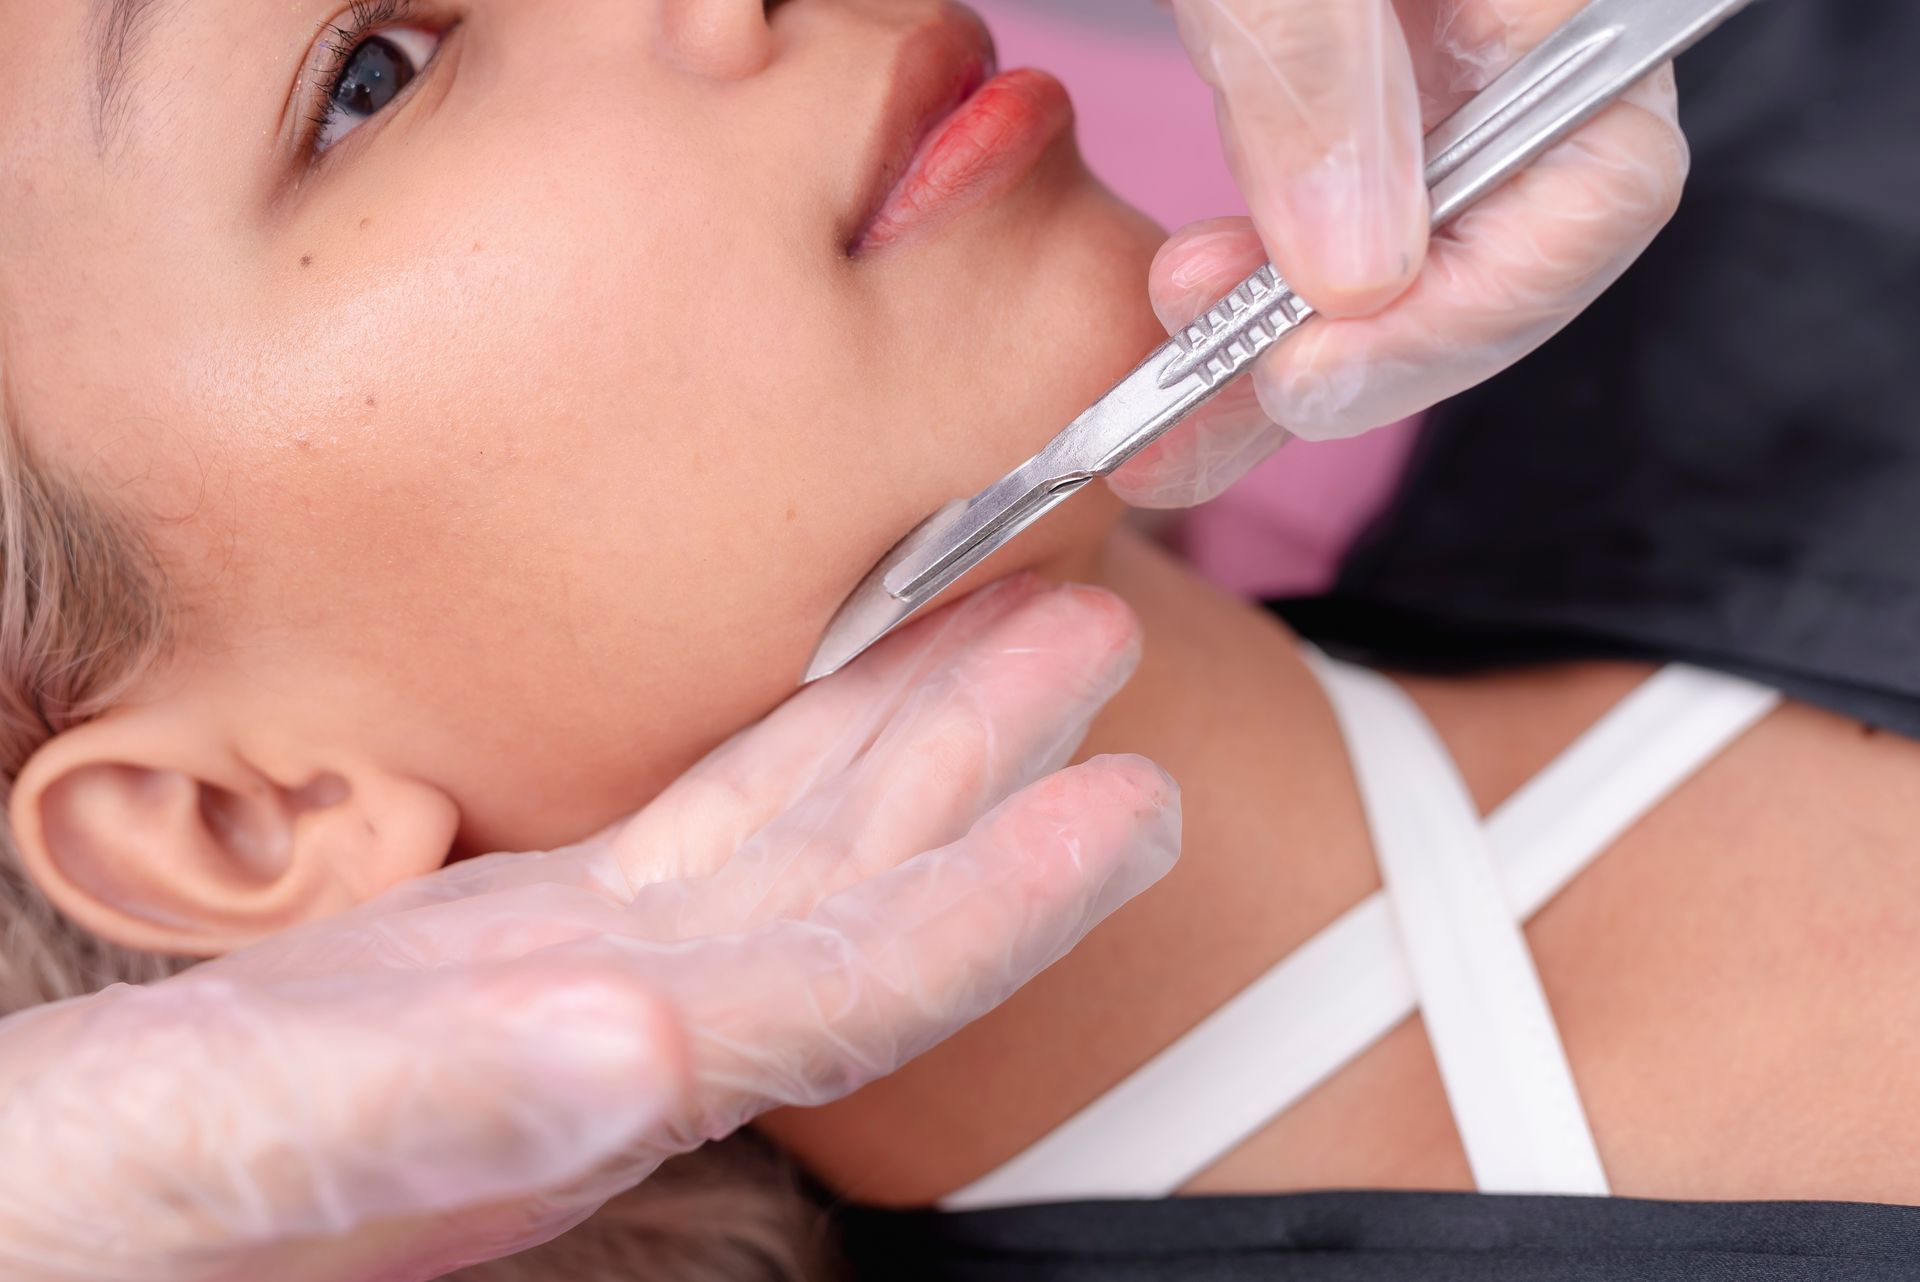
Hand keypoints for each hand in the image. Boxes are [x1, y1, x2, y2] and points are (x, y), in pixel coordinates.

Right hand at [0, 577, 1178, 1281]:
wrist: (32, 1215)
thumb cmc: (88, 1211)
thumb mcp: (205, 1158)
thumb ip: (418, 1118)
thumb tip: (634, 1056)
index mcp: (571, 1089)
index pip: (845, 992)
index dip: (998, 900)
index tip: (1134, 802)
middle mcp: (611, 1039)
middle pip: (854, 892)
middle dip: (987, 765)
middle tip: (1100, 629)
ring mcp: (569, 983)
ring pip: (788, 840)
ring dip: (908, 732)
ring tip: (1020, 618)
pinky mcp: (507, 940)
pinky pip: (690, 828)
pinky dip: (781, 749)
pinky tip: (837, 683)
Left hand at [1111, 0, 1688, 506]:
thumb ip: (1316, 79)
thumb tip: (1357, 284)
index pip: (1605, 191)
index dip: (1467, 316)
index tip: (1305, 375)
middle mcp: (1514, 49)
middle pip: (1496, 262)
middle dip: (1350, 363)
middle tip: (1201, 410)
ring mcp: (1431, 79)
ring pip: (1400, 267)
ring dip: (1280, 347)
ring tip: (1163, 368)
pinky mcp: (1343, 95)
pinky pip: (1327, 229)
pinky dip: (1253, 296)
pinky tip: (1179, 320)